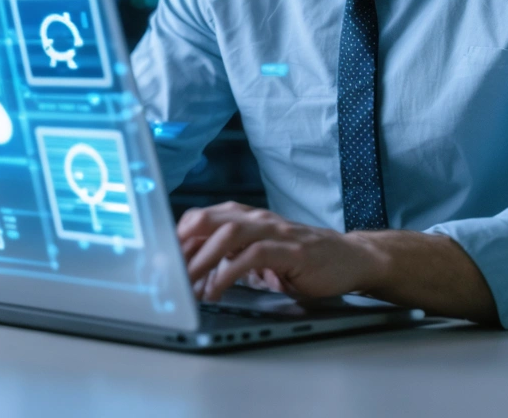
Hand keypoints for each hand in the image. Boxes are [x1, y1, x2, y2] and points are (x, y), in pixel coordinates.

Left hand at [177, 202, 382, 301]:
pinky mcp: (291, 250)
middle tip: (165, 272)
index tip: (158, 260)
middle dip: (182, 245)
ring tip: (187, 282)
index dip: (176, 238)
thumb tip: (193, 274)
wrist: (350, 258)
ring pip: (228, 232)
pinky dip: (230, 272)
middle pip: (208, 218)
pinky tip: (218, 290)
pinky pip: (254, 255)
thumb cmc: (302, 259)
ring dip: (202, 258)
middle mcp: (257, 219)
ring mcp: (275, 232)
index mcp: (246, 218)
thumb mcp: (259, 256)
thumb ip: (230, 258)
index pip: (200, 218)